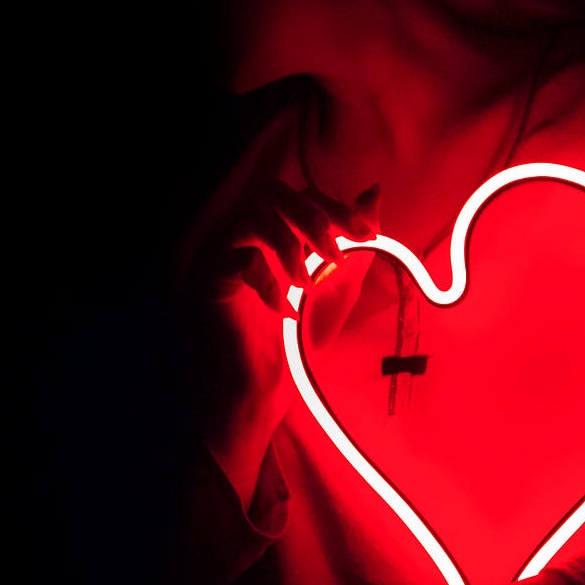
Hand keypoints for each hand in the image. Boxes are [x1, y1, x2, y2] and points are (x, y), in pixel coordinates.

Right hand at [180, 180, 379, 504]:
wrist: (266, 393)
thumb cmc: (299, 342)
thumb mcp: (340, 286)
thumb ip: (355, 242)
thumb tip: (374, 191)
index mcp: (275, 234)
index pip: (300, 195)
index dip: (336, 208)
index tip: (370, 235)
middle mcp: (245, 238)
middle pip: (271, 191)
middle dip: (311, 216)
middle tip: (336, 254)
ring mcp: (223, 257)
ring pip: (249, 213)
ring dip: (287, 244)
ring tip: (306, 285)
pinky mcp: (210, 283)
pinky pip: (236, 259)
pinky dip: (266, 280)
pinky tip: (282, 312)